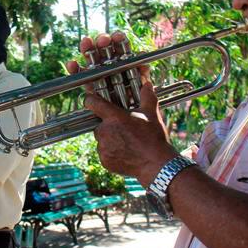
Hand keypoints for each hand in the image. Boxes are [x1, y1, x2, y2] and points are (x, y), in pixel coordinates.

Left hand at [65, 32, 173, 183]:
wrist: (156, 164)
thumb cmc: (153, 137)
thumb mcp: (151, 114)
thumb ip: (147, 96)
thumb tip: (147, 84)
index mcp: (114, 117)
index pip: (92, 102)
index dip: (91, 100)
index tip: (91, 100)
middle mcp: (105, 131)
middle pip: (99, 124)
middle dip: (108, 126)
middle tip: (123, 130)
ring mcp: (103, 147)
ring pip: (101, 139)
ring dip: (110, 139)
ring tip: (126, 142)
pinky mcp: (104, 160)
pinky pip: (104, 153)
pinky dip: (111, 152)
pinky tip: (124, 152)